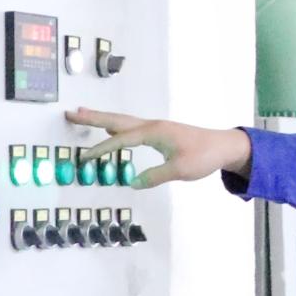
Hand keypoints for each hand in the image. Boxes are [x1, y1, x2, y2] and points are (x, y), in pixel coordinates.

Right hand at [63, 110, 250, 188]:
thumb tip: (133, 182)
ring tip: (83, 115)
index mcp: (154, 132)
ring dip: (102, 118)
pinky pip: (131, 127)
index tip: (85, 157)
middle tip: (71, 113)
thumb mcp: (180, 170)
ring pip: (123, 121)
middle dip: (93, 117)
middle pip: (117, 120)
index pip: (121, 139)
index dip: (102, 148)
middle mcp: (152, 125)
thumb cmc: (204, 156)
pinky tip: (111, 128)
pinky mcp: (160, 132)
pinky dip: (116, 125)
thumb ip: (155, 175)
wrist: (224, 146)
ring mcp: (156, 127)